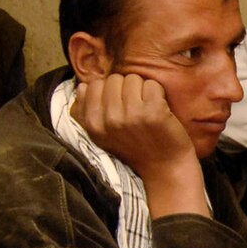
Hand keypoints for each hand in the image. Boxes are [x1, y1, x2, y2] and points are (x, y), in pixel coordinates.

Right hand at [72, 74, 206, 215]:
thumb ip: (86, 112)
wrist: (164, 168)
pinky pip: (152, 85)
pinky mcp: (153, 111)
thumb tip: (82, 86)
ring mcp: (131, 115)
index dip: (108, 91)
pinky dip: (158, 94)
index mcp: (94, 125)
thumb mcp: (102, 136)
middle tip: (135, 108)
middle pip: (114, 79)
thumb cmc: (134, 149)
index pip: (93, 85)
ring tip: (146, 109)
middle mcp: (110, 119)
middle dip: (125, 89)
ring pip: (133, 79)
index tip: (119, 106)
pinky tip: (159, 110)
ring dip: (142, 90)